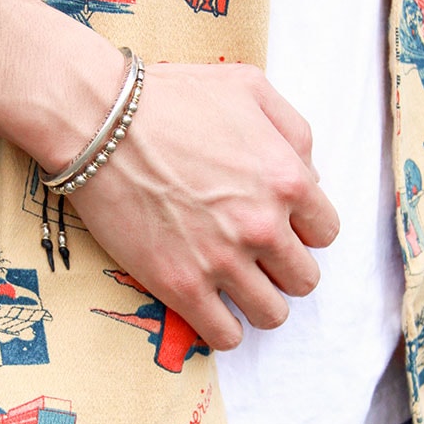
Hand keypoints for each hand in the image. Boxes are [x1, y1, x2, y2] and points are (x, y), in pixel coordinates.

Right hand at [68, 62, 339, 350]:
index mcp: (287, 179)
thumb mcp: (249, 87)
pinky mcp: (181, 286)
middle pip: (303, 279)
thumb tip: (309, 175)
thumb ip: (293, 131)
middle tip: (253, 254)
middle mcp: (263, 226)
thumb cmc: (170, 98)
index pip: (325, 233)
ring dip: (257, 302)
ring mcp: (222, 261)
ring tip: (233, 284)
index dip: (301, 229)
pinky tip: (208, 305)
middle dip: (282, 268)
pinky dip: (224, 327)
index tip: (276, 225)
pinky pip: (226, 336)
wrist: (98, 121)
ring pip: (272, 314)